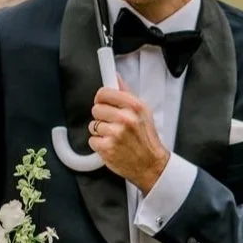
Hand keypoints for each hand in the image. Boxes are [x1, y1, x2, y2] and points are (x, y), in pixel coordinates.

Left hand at [89, 78, 169, 192]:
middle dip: (102, 116)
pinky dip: (99, 144)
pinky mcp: (107, 147)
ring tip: (114, 136)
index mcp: (134, 106)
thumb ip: (127, 94)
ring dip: (100, 132)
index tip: (102, 101)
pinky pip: (92, 140)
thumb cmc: (146, 139)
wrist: (150, 164)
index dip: (101, 98)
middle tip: (112, 123)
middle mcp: (125, 118)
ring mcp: (115, 133)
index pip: (104, 93)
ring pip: (93, 125)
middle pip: (96, 108)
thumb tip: (115, 77)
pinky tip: (111, 145)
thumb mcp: (143, 112)